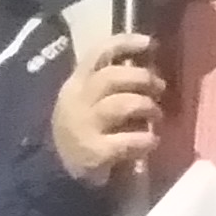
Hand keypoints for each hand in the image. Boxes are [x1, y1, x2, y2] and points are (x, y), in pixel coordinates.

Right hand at [50, 31, 163, 182]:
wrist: (56, 173)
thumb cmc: (85, 131)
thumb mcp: (89, 101)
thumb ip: (112, 84)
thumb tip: (149, 65)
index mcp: (77, 83)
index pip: (98, 53)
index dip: (125, 43)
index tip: (149, 42)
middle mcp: (77, 101)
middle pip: (112, 77)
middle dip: (142, 78)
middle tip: (159, 87)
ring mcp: (83, 126)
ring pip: (121, 104)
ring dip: (147, 107)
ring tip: (156, 115)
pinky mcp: (93, 153)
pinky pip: (126, 141)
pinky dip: (145, 140)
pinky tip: (152, 142)